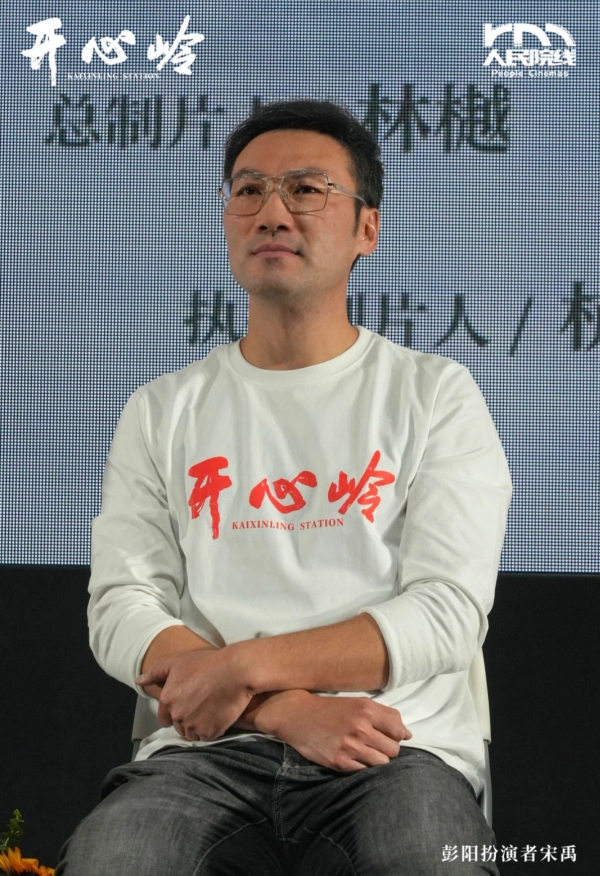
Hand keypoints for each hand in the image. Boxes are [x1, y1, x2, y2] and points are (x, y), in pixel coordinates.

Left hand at [135, 648, 253, 740]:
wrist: (235, 671)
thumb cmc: (206, 663)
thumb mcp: (177, 662)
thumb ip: (155, 673)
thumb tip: (138, 680)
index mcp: (167, 700)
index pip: (164, 717)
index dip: (174, 711)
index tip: (187, 703)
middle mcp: (177, 715)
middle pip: (178, 726)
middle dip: (186, 718)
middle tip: (200, 704)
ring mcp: (193, 726)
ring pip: (191, 733)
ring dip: (197, 726)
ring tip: (208, 711)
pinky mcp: (210, 732)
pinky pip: (206, 736)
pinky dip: (210, 729)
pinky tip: (216, 715)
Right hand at [252, 690, 411, 771]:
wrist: (297, 716)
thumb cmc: (331, 709)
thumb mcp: (358, 703)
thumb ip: (385, 715)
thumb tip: (408, 734)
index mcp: (367, 710)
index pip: (399, 730)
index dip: (398, 735)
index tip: (389, 736)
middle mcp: (361, 727)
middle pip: (394, 749)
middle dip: (388, 749)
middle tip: (375, 745)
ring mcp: (350, 746)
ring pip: (382, 763)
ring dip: (377, 760)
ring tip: (364, 752)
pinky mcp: (340, 762)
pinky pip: (365, 771)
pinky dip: (363, 767)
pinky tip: (354, 758)